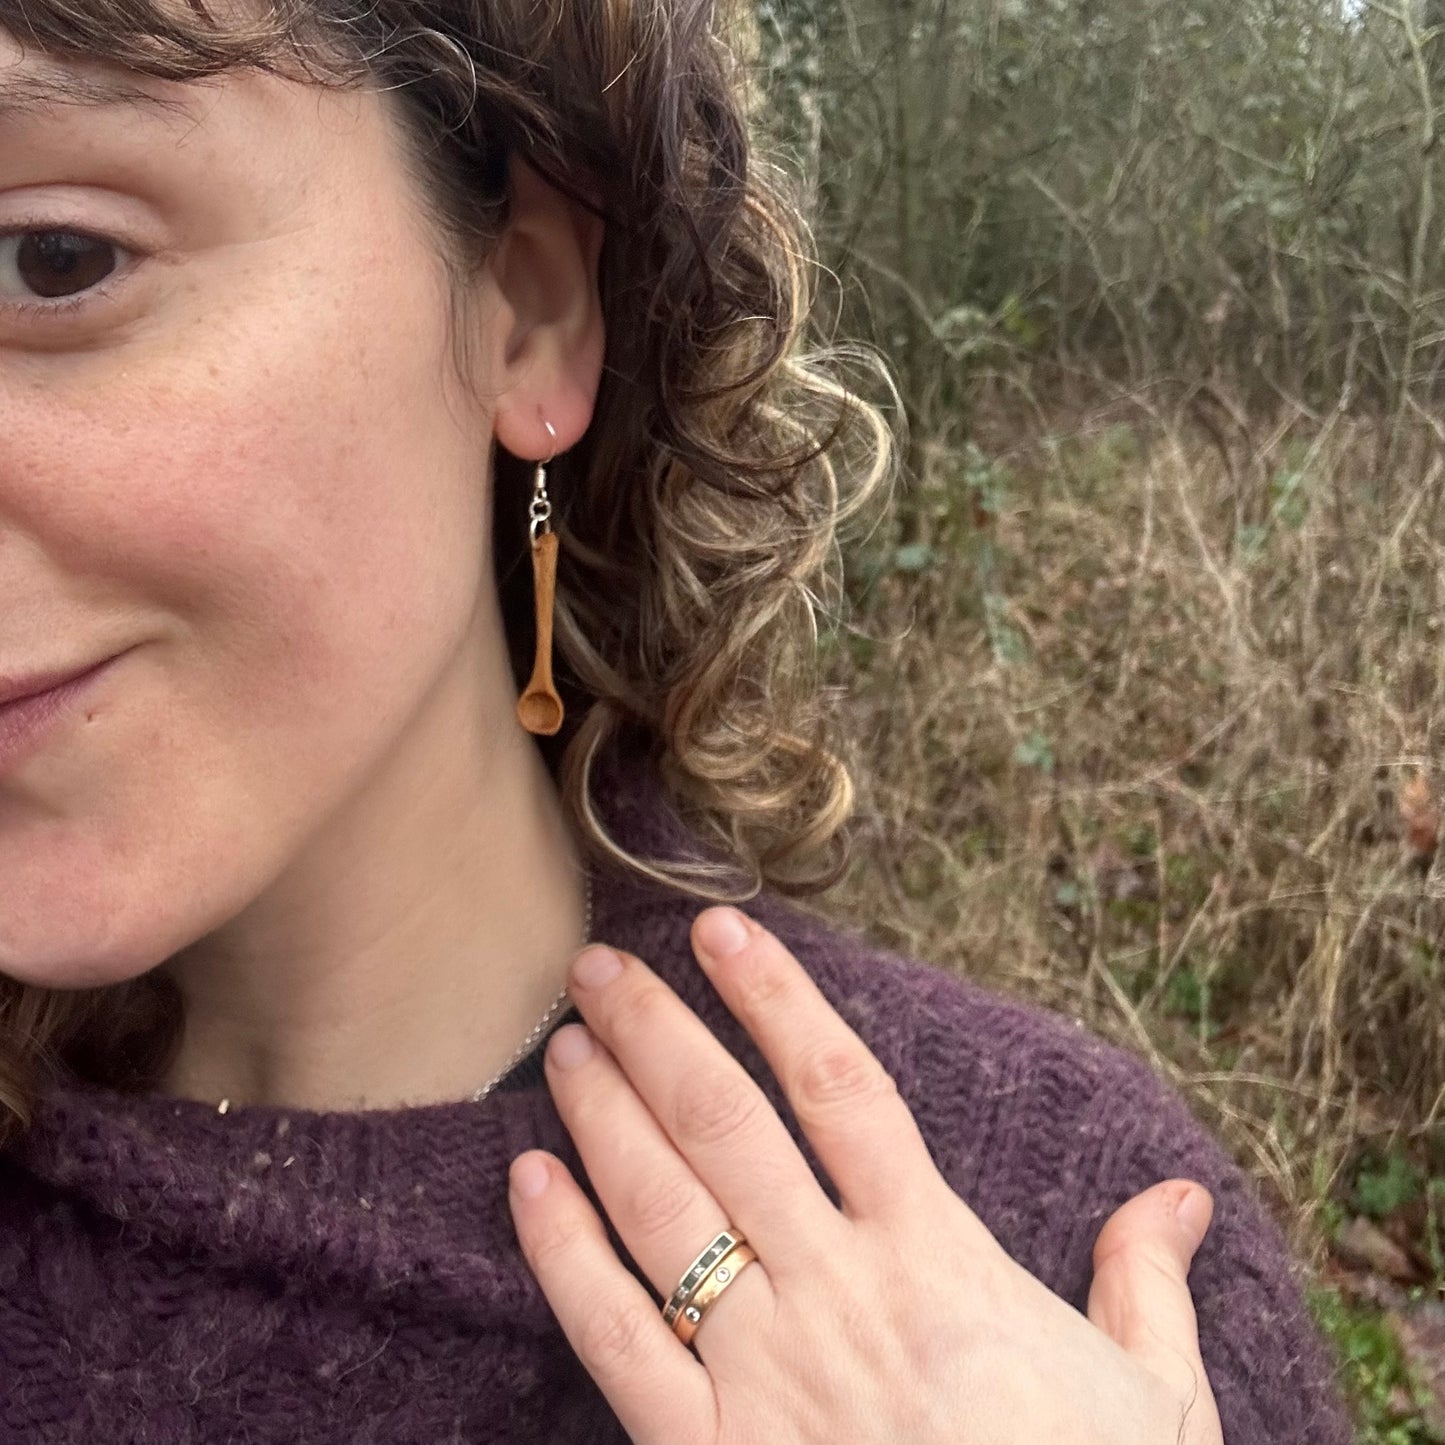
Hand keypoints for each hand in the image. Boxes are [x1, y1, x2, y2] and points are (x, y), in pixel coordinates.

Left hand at [507, 906, 1224, 1444]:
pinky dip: (564, 1258)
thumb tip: (1181, 1197)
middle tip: (599, 965)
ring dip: (604, 1116)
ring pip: (663, 1210)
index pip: (841, 1087)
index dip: (776, 997)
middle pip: (727, 1127)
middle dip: (656, 1033)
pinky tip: (528, 1184)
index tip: (723, 929)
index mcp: (938, 1260)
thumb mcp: (1157, 1400)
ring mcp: (767, 1376)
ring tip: (564, 1044)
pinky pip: (619, 1343)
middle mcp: (838, 1294)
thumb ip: (1149, 1283)